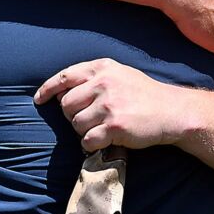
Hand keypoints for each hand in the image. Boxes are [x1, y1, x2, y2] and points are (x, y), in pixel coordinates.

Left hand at [34, 59, 186, 151]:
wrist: (172, 111)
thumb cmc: (144, 94)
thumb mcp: (120, 74)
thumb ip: (94, 78)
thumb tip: (62, 90)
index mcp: (102, 68)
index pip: (64, 77)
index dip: (48, 89)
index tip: (40, 100)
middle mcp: (103, 83)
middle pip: (66, 104)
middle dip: (73, 116)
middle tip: (89, 120)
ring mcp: (109, 104)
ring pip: (75, 124)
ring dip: (84, 131)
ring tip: (102, 129)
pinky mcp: (115, 126)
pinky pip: (87, 140)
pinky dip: (92, 144)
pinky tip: (105, 141)